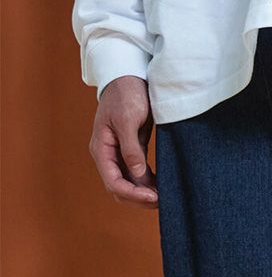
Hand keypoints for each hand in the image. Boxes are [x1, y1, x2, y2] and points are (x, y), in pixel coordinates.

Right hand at [89, 76, 157, 207]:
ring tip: (166, 196)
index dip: (133, 194)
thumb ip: (131, 148)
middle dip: (140, 199)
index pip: (114, 183)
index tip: (154, 196)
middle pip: (120, 189)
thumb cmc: (126, 93)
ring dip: (146, 194)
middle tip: (163, 201)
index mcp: (101, 148)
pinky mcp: (131, 152)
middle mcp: (108, 156)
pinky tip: (163, 186)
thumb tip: (138, 174)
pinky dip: (149, 184)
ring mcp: (118, 155)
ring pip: (130, 185)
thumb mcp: (128, 119)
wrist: (130, 75)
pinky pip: (138, 176)